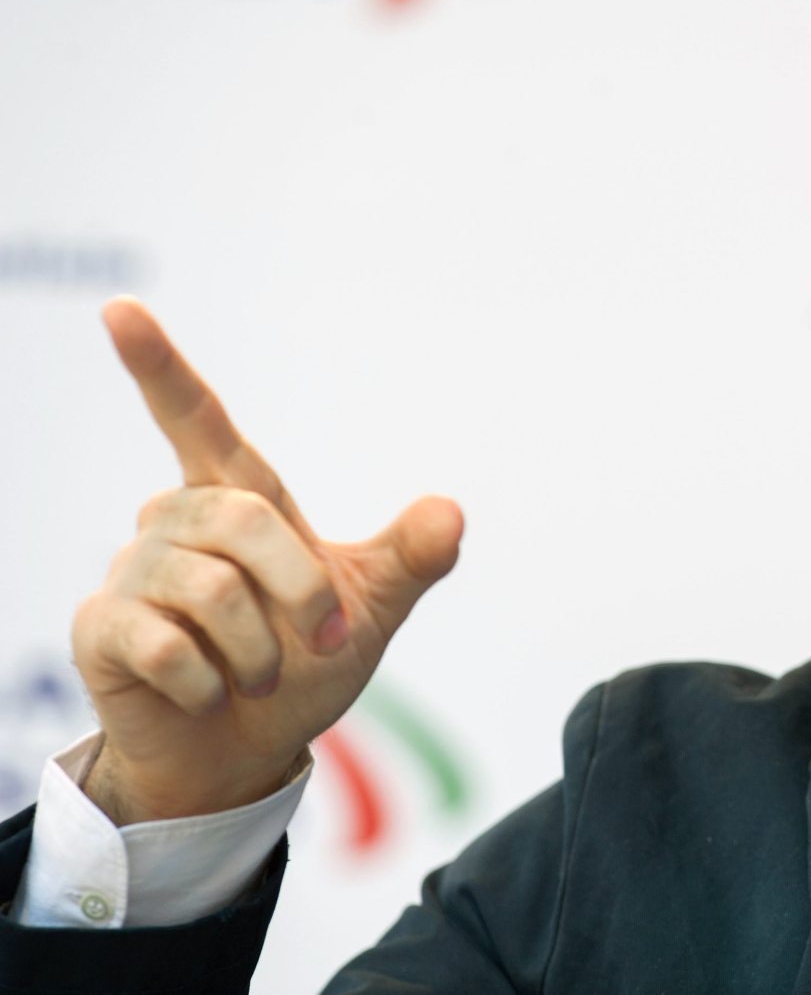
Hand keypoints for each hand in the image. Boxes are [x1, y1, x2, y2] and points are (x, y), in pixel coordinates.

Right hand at [73, 297, 463, 823]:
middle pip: (245, 522)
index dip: (161, 368)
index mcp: (239, 503)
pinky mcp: (103, 631)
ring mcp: (133, 575)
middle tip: (317, 643)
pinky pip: (167, 645)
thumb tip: (451, 513)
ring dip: (259, 652)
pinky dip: (210, 683)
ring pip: (210, 588)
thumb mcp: (372, 609)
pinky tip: (209, 695)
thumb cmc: (303, 667)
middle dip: (302, 593)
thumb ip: (412, 558)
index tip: (121, 312)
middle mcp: (176, 523)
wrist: (248, 753)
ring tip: (256, 677)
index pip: (198, 422)